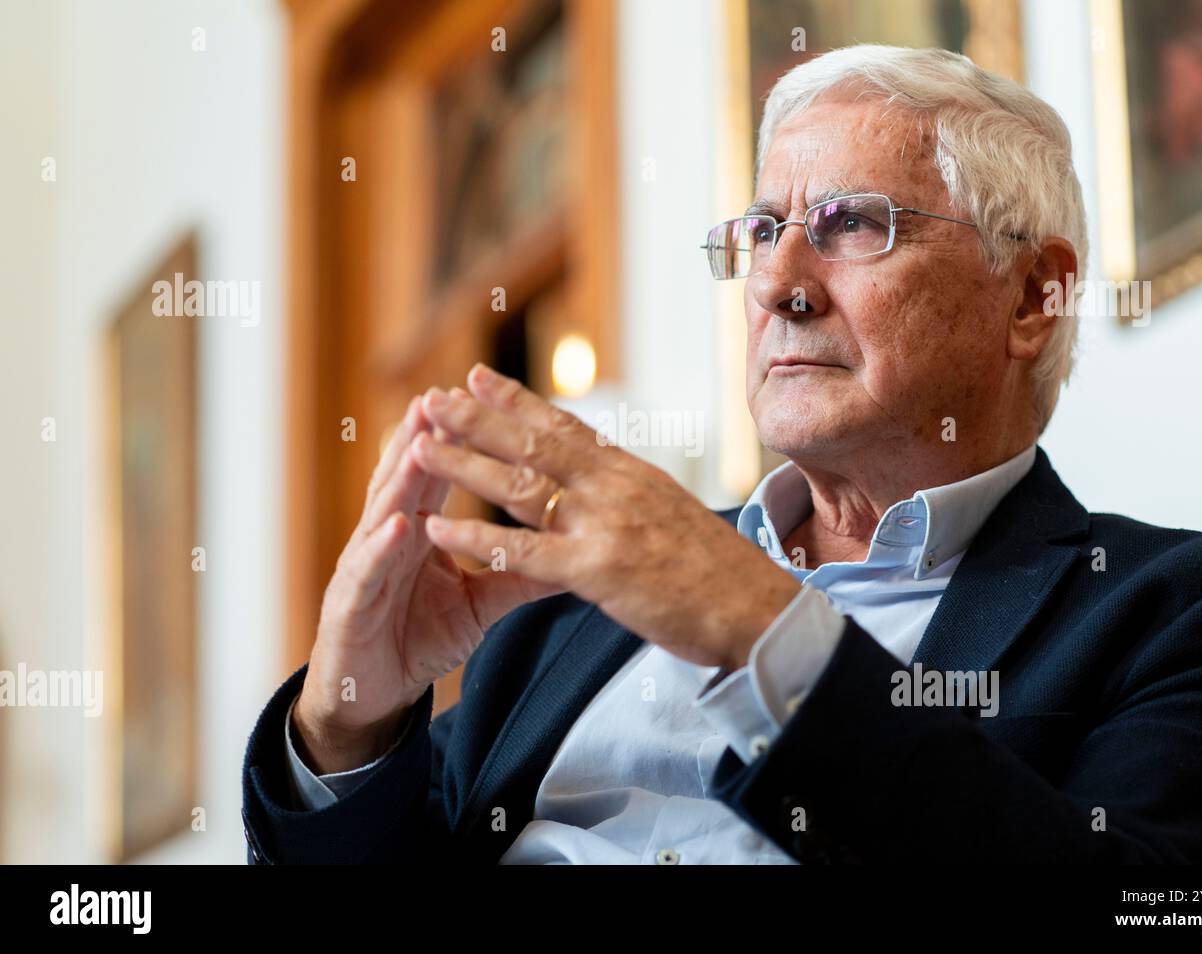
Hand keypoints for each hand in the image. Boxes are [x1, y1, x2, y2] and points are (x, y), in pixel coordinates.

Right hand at [296, 391, 559, 773]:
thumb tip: (570, 549)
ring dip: (401, 477)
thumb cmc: (419, 639)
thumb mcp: (479, 604)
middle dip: (425, 438)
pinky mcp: (348, 603)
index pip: (440, 477)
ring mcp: (364, 566)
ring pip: (383, 512)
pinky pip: (367, 570)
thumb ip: (516, 572)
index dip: (459, 441)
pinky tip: (399, 524)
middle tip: (442, 396)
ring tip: (420, 441)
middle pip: (408, 481)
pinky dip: (381, 546)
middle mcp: (387, 538)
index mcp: (418, 532)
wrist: (373, 698)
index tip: (482, 401)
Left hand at [413, 364, 801, 669]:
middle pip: (535, 443)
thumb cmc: (721, 574)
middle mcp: (615, 488)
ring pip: (521, 486)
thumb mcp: (674, 515)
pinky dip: (475, 540)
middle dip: (478, 418)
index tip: (479, 379)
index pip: (567, 427)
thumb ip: (632, 498)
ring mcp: (605, 526)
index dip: (518, 402)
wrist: (759, 610)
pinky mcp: (598, 571)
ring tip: (418, 446)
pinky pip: (522, 552)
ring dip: (464, 465)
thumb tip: (606, 486)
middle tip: (433, 396)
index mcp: (632, 475)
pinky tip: (436, 531)